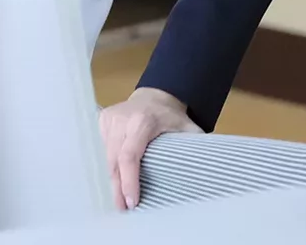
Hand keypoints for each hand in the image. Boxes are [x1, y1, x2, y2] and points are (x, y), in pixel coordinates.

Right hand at [98, 87, 200, 210]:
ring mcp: (109, 120)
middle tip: (121, 210)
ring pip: (105, 157)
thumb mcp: (186, 127)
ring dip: (111, 180)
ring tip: (116, 201)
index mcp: (143, 121)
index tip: (132, 202)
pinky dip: (106, 167)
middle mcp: (122, 119)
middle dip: (117, 188)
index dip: (129, 181)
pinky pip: (101, 150)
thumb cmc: (170, 116)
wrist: (154, 96)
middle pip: (114, 161)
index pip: (130, 155)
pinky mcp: (101, 122)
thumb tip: (204, 168)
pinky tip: (111, 183)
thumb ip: (193, 145)